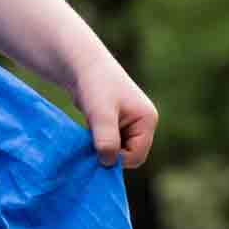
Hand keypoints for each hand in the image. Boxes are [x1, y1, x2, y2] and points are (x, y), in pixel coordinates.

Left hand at [66, 54, 157, 168]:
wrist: (81, 65)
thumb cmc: (94, 86)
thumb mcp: (101, 114)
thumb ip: (107, 139)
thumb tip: (108, 163)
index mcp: (148, 120)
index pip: (137, 156)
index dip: (116, 159)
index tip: (95, 150)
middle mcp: (143, 123)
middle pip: (129, 155)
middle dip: (110, 154)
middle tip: (90, 143)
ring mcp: (130, 123)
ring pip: (117, 150)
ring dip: (101, 148)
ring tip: (89, 133)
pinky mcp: (116, 123)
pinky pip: (110, 143)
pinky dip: (97, 142)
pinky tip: (87, 130)